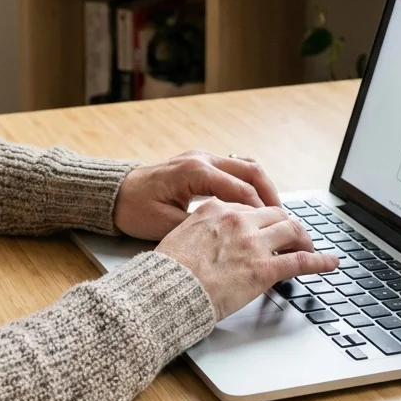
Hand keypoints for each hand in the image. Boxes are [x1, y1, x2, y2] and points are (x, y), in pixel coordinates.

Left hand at [113, 150, 280, 240]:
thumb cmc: (135, 209)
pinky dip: (250, 184)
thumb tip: (232, 243)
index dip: (262, 213)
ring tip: (276, 214)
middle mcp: (202, 158)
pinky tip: (256, 205)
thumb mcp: (166, 226)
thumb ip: (202, 230)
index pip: (241, 190)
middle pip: (252, 171)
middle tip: (286, 221)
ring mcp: (202, 157)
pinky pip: (235, 169)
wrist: (114, 194)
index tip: (278, 232)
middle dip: (272, 196)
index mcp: (195, 171)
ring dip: (264, 188)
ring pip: (247, 167)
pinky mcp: (200, 163)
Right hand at [155, 199, 339, 319]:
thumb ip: (201, 230)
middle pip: (275, 213)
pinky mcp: (263, 269)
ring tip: (310, 247)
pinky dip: (320, 261)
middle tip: (293, 236)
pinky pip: (300, 261)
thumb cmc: (168, 270)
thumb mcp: (180, 236)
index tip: (267, 228)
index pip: (250, 208)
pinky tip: (330, 263)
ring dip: (304, 238)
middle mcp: (237, 220)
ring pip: (291, 229)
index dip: (263, 220)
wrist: (168, 289)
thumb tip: (210, 239)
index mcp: (215, 209)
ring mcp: (252, 243)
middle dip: (287, 224)